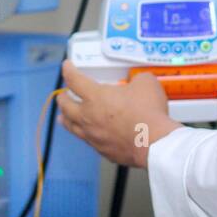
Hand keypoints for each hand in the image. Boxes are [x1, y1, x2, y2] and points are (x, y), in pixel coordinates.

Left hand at [57, 61, 180, 168]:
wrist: (154, 143)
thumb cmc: (148, 112)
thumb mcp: (146, 83)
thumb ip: (136, 80)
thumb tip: (137, 83)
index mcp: (95, 96)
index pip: (74, 80)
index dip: (68, 71)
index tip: (66, 66)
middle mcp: (88, 116)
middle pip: (66, 106)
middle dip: (62, 98)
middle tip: (62, 94)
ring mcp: (93, 136)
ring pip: (71, 127)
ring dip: (66, 119)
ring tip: (63, 117)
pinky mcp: (102, 150)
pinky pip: (88, 141)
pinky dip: (86, 135)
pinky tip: (89, 134)